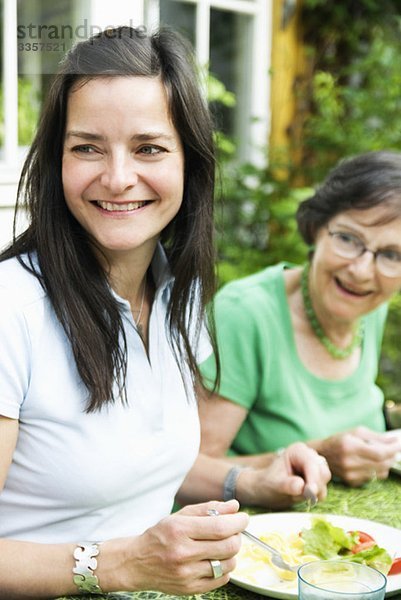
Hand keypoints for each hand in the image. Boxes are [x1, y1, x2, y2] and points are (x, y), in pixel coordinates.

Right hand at [121, 500, 248, 594]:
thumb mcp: (180, 516)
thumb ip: (208, 509)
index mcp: (180, 530)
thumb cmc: (160, 535)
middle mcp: (183, 553)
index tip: (244, 518)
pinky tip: (215, 560)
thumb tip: (235, 507)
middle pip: (227, 546)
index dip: (238, 522)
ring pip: (228, 564)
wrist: (137, 563)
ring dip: (231, 553)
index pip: (220, 527)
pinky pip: (221, 580)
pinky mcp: (189, 589)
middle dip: (237, 536)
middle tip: (234, 531)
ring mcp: (186, 574)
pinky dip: (224, 569)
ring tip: (222, 546)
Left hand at [237, 442, 330, 508]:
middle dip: (315, 486)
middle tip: (303, 496)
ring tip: (298, 494)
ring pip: (325, 480)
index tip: (310, 493)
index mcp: (298, 451)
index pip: (312, 464)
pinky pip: (324, 488)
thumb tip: (301, 486)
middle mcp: (309, 455)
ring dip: (315, 491)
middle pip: (323, 471)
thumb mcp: (275, 484)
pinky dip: (316, 495)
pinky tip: (302, 495)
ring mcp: (315, 465)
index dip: (313, 479)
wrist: (267, 489)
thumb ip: (287, 485)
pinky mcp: (318, 476)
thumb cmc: (269, 484)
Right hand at [318, 426, 400, 485]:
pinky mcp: (352, 482)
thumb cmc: (340, 440)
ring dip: (385, 464)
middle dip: (391, 456)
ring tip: (381, 456)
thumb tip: (394, 441)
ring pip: (380, 473)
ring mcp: (350, 474)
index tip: (399, 445)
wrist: (322, 454)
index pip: (379, 453)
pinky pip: (373, 479)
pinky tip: (370, 463)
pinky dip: (376, 471)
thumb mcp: (356, 432)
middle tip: (392, 450)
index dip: (392, 450)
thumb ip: (376, 437)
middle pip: (382, 464)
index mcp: (350, 447)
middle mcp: (350, 463)